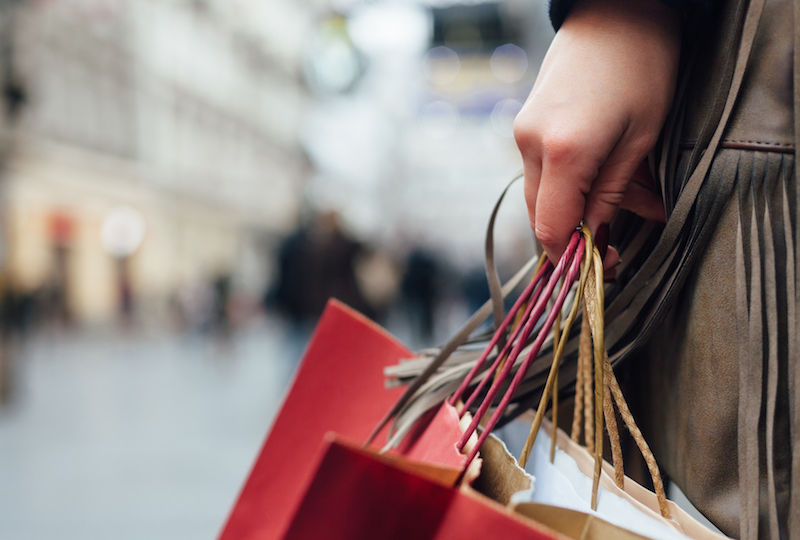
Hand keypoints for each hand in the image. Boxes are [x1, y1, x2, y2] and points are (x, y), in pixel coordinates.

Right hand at [513, 0, 679, 265]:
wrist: (614, 11)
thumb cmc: (642, 65)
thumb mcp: (641, 138)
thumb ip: (613, 194)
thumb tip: (597, 238)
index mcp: (564, 151)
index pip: (550, 228)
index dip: (572, 256)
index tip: (602, 266)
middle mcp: (531, 145)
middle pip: (539, 217)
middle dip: (574, 237)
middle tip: (616, 245)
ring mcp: (522, 133)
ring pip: (539, 196)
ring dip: (575, 211)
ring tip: (625, 202)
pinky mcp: (525, 125)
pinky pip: (540, 172)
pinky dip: (567, 186)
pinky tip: (602, 178)